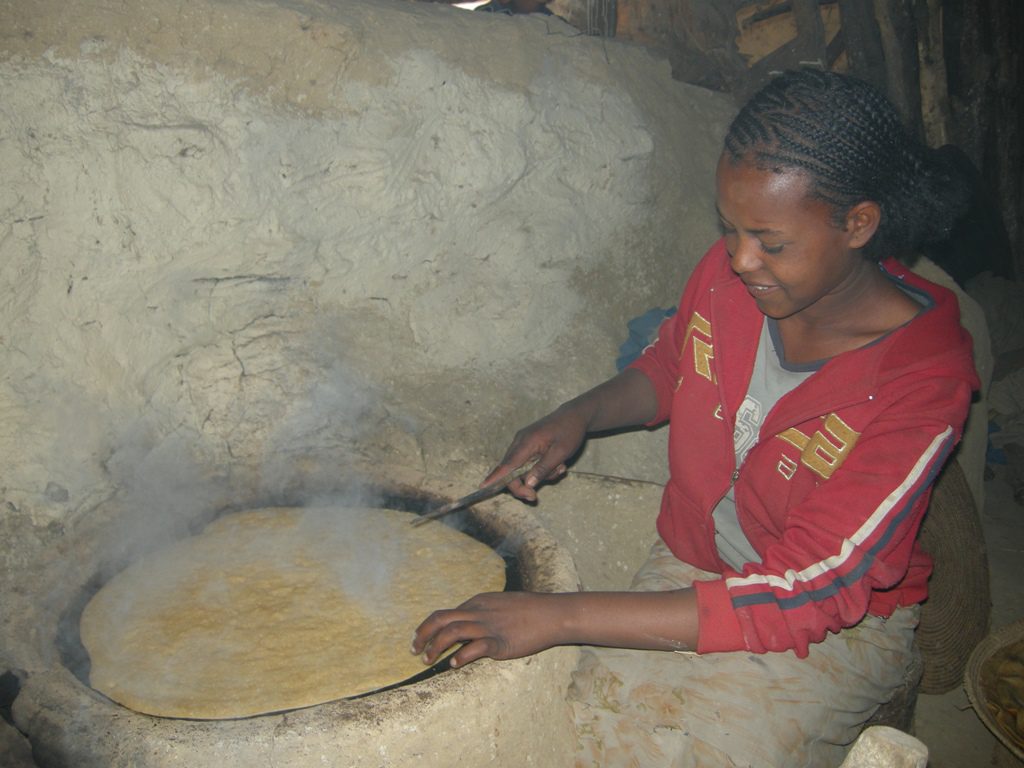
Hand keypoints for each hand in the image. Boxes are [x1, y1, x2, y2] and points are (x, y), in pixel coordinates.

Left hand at [412, 591, 567, 667]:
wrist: (551, 614)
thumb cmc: (528, 611)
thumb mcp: (499, 605)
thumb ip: (481, 613)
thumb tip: (466, 624)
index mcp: (477, 602)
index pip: (444, 613)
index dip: (427, 627)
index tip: (419, 639)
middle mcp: (478, 612)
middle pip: (440, 619)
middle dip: (422, 634)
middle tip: (414, 650)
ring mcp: (488, 626)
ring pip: (452, 632)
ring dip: (435, 647)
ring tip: (427, 660)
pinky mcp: (500, 642)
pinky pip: (474, 648)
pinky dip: (460, 656)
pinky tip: (454, 664)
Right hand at [485, 406, 588, 501]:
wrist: (575, 416)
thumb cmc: (570, 431)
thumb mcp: (561, 452)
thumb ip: (543, 468)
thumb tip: (528, 484)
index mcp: (527, 442)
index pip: (507, 464)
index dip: (495, 477)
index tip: (483, 487)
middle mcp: (520, 442)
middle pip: (511, 471)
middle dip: (524, 485)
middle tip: (534, 497)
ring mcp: (523, 444)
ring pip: (521, 470)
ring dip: (539, 475)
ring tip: (560, 468)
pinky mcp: (528, 447)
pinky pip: (528, 464)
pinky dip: (540, 469)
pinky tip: (557, 464)